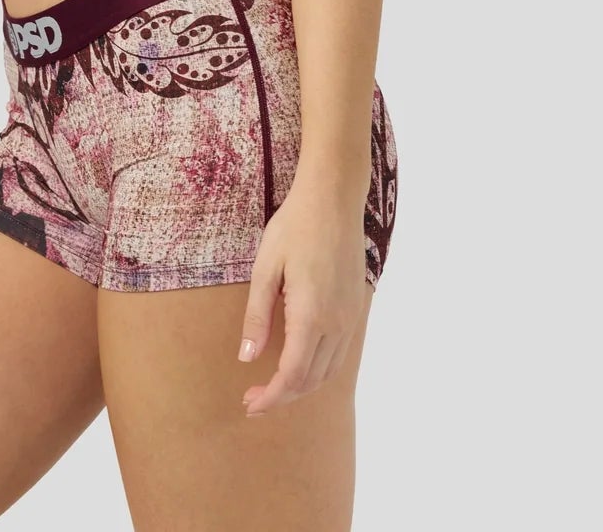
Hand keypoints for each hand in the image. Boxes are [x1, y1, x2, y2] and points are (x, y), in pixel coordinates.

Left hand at [237, 178, 368, 416]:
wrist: (333, 198)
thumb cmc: (294, 227)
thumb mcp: (265, 268)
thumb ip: (257, 316)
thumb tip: (247, 359)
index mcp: (311, 316)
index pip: (292, 375)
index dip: (271, 397)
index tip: (249, 404)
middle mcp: (337, 323)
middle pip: (312, 380)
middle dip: (283, 396)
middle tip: (253, 399)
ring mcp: (350, 316)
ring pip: (329, 371)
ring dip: (302, 385)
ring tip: (273, 385)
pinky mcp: (355, 306)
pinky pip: (339, 353)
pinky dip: (318, 368)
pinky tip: (299, 361)